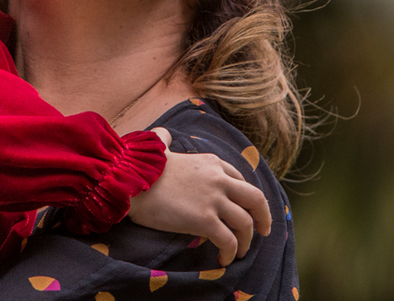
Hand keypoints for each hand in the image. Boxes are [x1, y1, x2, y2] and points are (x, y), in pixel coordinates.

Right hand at [126, 128, 270, 267]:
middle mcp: (219, 179)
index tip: (246, 209)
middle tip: (263, 231)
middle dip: (263, 217)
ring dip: (246, 241)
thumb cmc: (140, 166)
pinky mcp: (205, 220)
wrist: (130, 181)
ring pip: (246, 224)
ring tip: (239, 252)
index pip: (240, 179)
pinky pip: (229, 240)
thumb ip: (164, 139)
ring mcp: (213, 200)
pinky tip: (224, 259)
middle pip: (255, 199)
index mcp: (211, 162)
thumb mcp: (159, 146)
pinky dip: (231, 252)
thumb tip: (163, 133)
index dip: (246, 197)